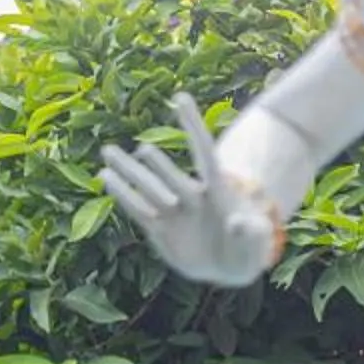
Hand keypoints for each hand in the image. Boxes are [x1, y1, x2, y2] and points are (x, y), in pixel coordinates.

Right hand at [99, 94, 276, 287]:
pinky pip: (138, 210)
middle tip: (137, 149)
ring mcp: (174, 211)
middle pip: (167, 171)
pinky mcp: (161, 230)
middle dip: (150, 160)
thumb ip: (250, 230)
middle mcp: (192, 195)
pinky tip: (106, 179)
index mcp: (219, 189)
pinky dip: (122, 195)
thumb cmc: (250, 248)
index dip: (192, 124)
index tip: (179, 98)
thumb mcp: (257, 241)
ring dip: (127, 171)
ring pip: (147, 187)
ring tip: (107, 152)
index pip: (203, 151)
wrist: (233, 265)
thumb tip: (237, 221)